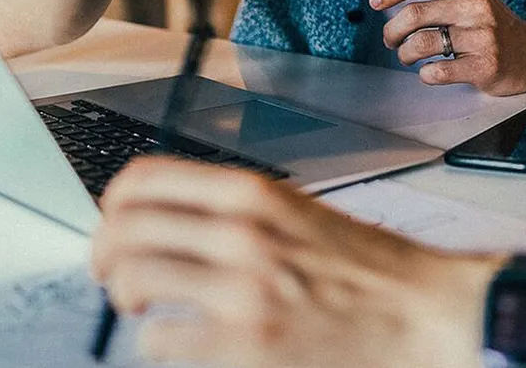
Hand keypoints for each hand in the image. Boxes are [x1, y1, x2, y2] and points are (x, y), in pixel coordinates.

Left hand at [92, 158, 491, 367]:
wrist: (422, 311)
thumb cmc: (368, 266)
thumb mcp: (299, 212)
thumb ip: (236, 211)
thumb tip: (164, 220)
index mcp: (254, 192)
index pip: (142, 180)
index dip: (112, 205)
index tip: (111, 224)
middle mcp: (240, 233)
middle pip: (123, 231)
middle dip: (104, 256)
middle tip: (113, 273)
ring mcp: (240, 290)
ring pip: (132, 283)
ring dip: (127, 299)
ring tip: (146, 308)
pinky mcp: (243, 345)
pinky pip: (160, 342)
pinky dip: (159, 343)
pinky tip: (181, 341)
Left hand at [373, 0, 525, 95]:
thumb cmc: (493, 21)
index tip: (376, 2)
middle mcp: (477, 7)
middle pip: (416, 13)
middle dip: (393, 30)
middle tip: (390, 39)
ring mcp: (483, 38)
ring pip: (422, 44)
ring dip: (405, 54)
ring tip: (407, 56)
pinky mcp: (485, 67)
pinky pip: (439, 72)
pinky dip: (425, 74)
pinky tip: (430, 71)